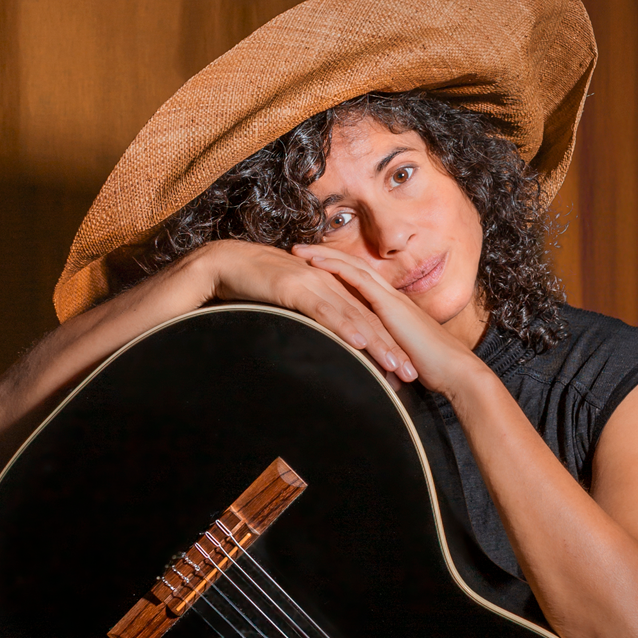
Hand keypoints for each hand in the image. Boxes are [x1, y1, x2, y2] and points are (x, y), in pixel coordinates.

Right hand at [197, 239, 418, 383]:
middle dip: (391, 348)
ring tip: (395, 365)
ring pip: (353, 316)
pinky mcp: (296, 287)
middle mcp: (329, 285)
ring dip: (377, 343)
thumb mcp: (291, 309)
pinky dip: (344, 326)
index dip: (386, 345)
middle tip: (411, 375)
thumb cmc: (256, 288)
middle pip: (367, 320)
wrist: (226, 263)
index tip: (402, 370)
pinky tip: (360, 342)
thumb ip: (309, 324)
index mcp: (330, 289)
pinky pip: (325, 310)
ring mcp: (315, 284)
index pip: (364, 320)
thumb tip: (321, 352)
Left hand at [290, 244, 483, 397]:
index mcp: (394, 308)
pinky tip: (315, 263)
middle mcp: (392, 297)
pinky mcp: (389, 306)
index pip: (362, 282)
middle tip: (299, 248)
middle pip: (354, 266)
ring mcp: (391, 298)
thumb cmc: (434, 370)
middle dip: (326, 255)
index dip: (338, 271)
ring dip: (325, 256)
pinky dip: (335, 268)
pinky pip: (358, 280)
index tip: (315, 267)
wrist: (456, 371)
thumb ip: (386, 351)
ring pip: (353, 267)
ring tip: (298, 249)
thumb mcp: (401, 356)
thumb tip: (370, 360)